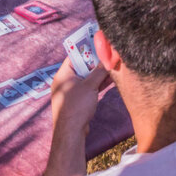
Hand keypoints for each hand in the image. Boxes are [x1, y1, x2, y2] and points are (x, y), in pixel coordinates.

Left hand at [41, 56, 110, 175]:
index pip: (74, 56)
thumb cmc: (77, 106)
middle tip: (109, 55)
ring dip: (99, 74)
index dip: (87, 49)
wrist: (71, 132)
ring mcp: (71, 92)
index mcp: (63, 75)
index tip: (99, 44)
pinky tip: (110, 79)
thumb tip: (108, 59)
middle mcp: (65, 82)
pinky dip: (98, 84)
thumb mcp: (90, 86)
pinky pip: (89, 88)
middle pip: (82, 67)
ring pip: (87, 78)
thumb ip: (99, 71)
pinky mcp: (78, 101)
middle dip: (96, 62)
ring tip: (113, 66)